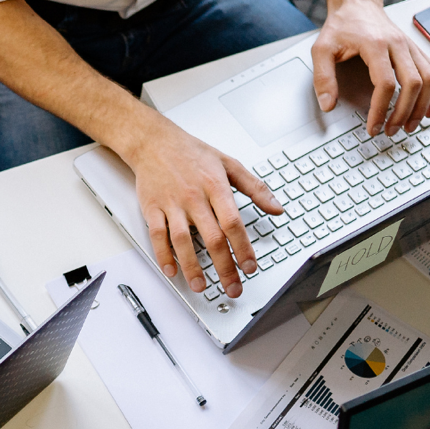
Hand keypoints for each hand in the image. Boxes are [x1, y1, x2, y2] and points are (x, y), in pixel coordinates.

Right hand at [126, 112, 279, 298]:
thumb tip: (276, 207)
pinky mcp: (152, 208)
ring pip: (183, 241)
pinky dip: (163, 255)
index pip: (233, 223)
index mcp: (215, 186)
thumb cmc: (191, 152)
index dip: (243, 248)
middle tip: (232, 286)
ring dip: (193, 267)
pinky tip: (172, 270)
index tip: (250, 267)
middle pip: (212, 238)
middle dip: (224, 267)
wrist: (154, 142)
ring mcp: (172, 204)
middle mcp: (194, 197)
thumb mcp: (229, 163)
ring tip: (202, 286)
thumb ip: (255, 187)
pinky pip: (157, 236)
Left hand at [311, 0, 429, 135]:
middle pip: (413, 83)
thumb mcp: (322, 49)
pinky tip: (427, 109)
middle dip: (404, 112)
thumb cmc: (342, 26)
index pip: (385, 83)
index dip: (380, 110)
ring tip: (410, 126)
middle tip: (391, 131)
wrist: (357, 4)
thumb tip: (328, 105)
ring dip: (422, 106)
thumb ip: (323, 78)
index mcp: (375, 44)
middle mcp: (398, 44)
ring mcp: (410, 46)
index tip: (373, 127)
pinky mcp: (416, 49)